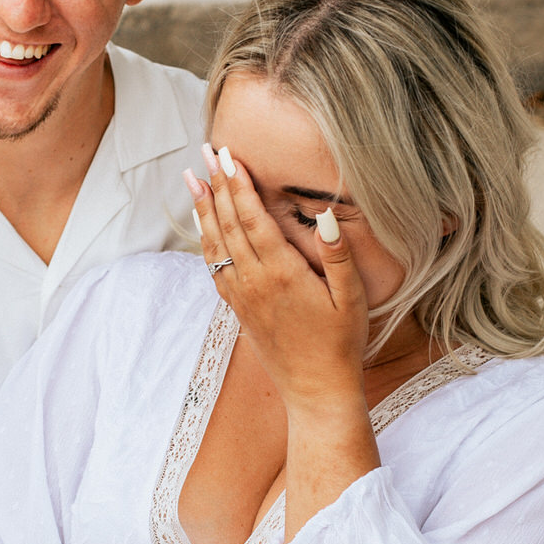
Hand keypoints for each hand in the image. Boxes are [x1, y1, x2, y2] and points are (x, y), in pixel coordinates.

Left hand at [186, 146, 368, 412]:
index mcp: (282, 274)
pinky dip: (206, 239)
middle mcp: (254, 282)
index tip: (227, 155)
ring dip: (203, 208)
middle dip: (216, 184)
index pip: (253, 218)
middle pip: (229, 223)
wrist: (315, 392)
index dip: (238, 184)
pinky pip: (214, 266)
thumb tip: (326, 216)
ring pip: (215, 243)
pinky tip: (203, 224)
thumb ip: (338, 256)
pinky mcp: (238, 308)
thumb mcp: (352, 300)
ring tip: (192, 178)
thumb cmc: (341, 345)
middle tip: (205, 151)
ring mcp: (242, 296)